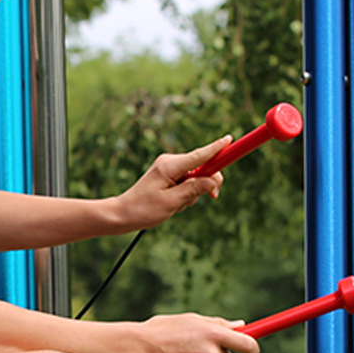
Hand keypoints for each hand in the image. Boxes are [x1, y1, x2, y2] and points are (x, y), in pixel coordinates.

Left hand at [113, 136, 232, 230]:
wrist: (123, 213)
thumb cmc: (144, 209)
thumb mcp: (172, 202)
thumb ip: (194, 190)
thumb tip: (213, 180)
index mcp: (170, 166)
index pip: (199, 155)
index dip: (216, 148)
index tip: (229, 139)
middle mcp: (170, 162)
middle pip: (201, 165)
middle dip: (208, 181)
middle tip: (213, 197)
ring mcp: (168, 167)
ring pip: (195, 175)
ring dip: (194, 192)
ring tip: (179, 205)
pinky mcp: (168, 174)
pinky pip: (187, 180)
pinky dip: (187, 192)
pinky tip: (176, 203)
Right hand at [133, 313, 260, 352]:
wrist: (137, 348)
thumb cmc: (163, 329)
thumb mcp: (191, 320)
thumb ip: (218, 324)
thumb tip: (241, 326)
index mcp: (213, 334)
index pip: (246, 344)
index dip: (253, 348)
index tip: (253, 350)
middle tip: (198, 345)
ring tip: (177, 352)